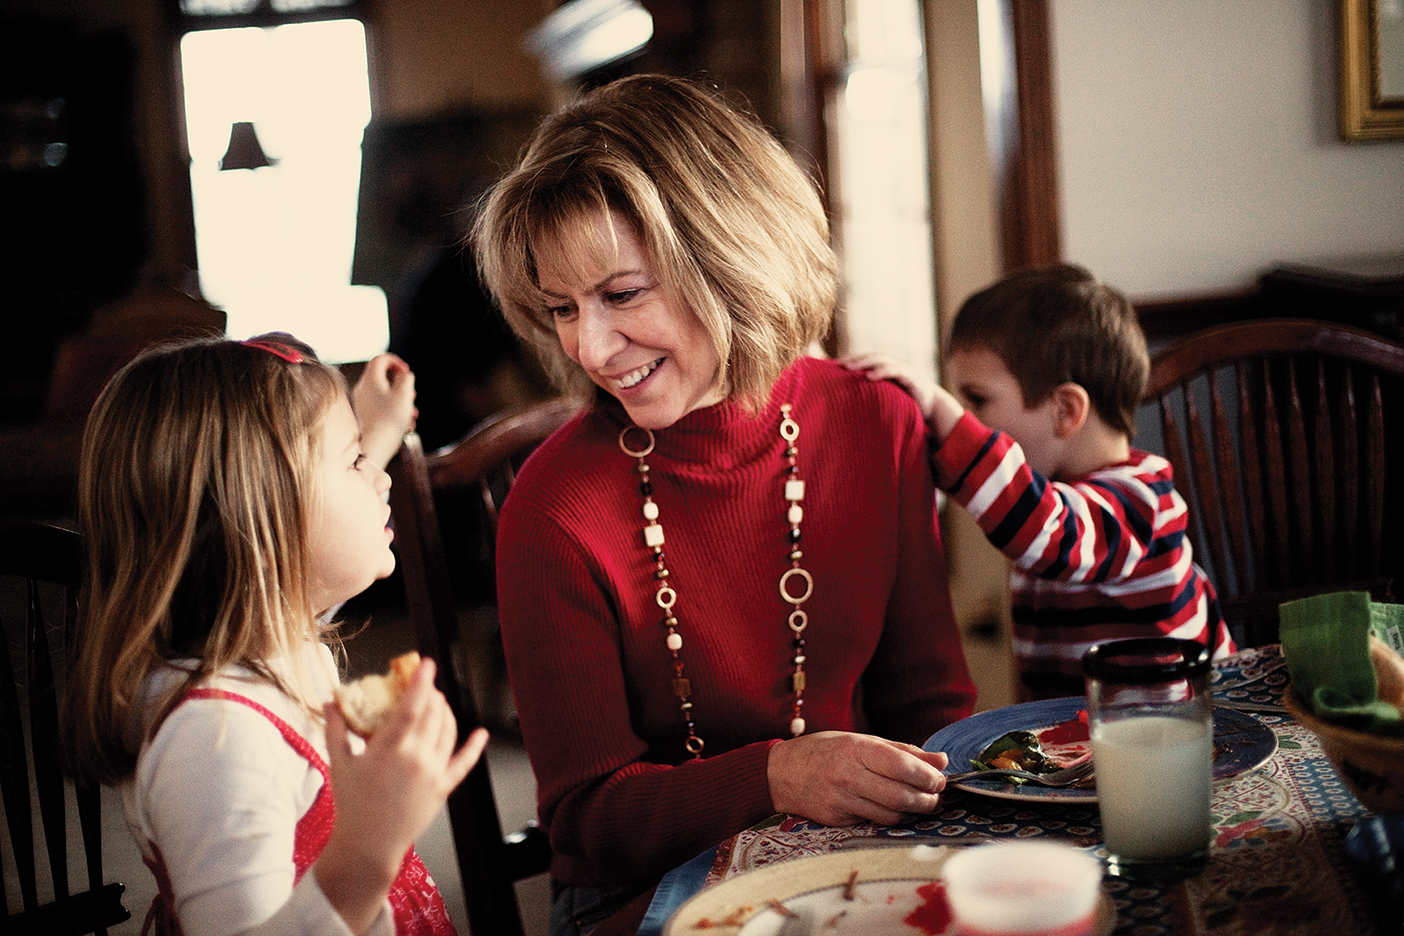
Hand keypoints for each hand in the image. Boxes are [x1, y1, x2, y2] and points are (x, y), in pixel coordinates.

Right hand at [316, 658, 485, 932]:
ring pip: (448, 731)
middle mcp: (415, 758)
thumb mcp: (339, 763)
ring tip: (437, 703)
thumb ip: (336, 728)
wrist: (368, 844)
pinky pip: (464, 763)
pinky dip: (474, 746)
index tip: (426, 663)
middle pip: (433, 714)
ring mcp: (433, 773)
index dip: (421, 682)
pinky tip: (481, 734)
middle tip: (424, 686)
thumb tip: (330, 700)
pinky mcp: (443, 789)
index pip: (411, 706)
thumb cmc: (351, 804)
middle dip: (432, 694)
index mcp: (388, 749)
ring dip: (445, 712)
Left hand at [352, 353, 417, 469]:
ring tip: (413, 414)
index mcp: (371, 380)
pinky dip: (395, 411)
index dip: (396, 361)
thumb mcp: (404, 395)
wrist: (374, 447)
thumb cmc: (389, 421)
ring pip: (385, 394)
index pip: (381, 359)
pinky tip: (406, 425)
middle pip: (383, 377)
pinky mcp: (365, 416)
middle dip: (401, 385)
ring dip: (401, 401)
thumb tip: (404, 375)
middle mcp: (363, 389)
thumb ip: (406, 379)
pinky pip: (382, 407)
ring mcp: (362, 403)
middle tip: (412, 395)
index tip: (407, 372)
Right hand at [766, 730, 949, 826]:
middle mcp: (848, 776)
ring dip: (910, 811)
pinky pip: (873, 822)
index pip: (902, 766)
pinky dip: (888, 817)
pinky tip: (888, 807)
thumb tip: (941, 760)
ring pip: (891, 815)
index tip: (940, 779)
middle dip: (926, 800)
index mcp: (856, 749)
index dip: (928, 776)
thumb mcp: (860, 741)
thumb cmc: (825, 751)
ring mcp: (841, 801)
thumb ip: (902, 751)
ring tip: (917, 803)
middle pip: (901, 796)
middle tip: (935, 797)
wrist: (780, 773)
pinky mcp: (837, 820)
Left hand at [841, 353, 964, 441]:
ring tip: (849, 368)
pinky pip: (894, 371)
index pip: (864, 361)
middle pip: (869, 358)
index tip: (830, 365)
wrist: (933, 408)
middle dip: (852, 359)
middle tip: (836, 364)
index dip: (849, 361)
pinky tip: (870, 377)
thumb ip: (871, 397)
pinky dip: (882, 372)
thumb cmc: (907, 404)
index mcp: (885, 369)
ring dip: (863, 363)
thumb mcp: (886, 398)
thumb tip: (848, 405)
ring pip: (880, 361)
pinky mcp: (911, 377)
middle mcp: (892, 366)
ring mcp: (902, 369)